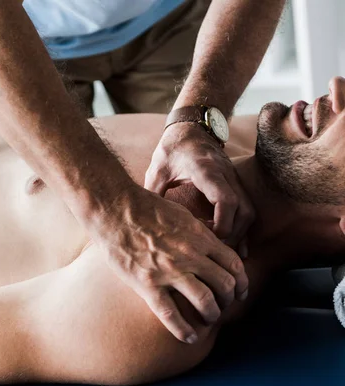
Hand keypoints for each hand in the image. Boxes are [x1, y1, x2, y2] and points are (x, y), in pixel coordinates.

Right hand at [91, 183, 247, 343]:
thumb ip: (198, 228)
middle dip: (229, 299)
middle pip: (224, 285)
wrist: (113, 209)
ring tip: (209, 319)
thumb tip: (212, 236)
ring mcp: (169, 271)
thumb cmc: (144, 207)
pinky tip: (190, 338)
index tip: (240, 291)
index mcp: (199, 237)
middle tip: (224, 306)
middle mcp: (189, 255)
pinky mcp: (148, 284)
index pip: (233, 264)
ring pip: (205, 301)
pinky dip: (184, 330)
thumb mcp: (180, 212)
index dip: (241, 282)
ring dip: (212, 314)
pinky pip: (170, 314)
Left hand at [145, 122, 254, 255]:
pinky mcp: (236, 186)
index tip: (211, 239)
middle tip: (212, 250)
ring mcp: (234, 181)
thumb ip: (152, 192)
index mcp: (206, 170)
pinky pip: (247, 210)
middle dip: (232, 235)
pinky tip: (237, 248)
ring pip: (248, 212)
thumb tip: (143, 220)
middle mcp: (226, 175)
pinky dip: (243, 230)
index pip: (225, 198)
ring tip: (219, 249)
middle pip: (243, 210)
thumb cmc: (172, 149)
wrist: (191, 129)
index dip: (222, 222)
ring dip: (238, 234)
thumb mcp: (157, 169)